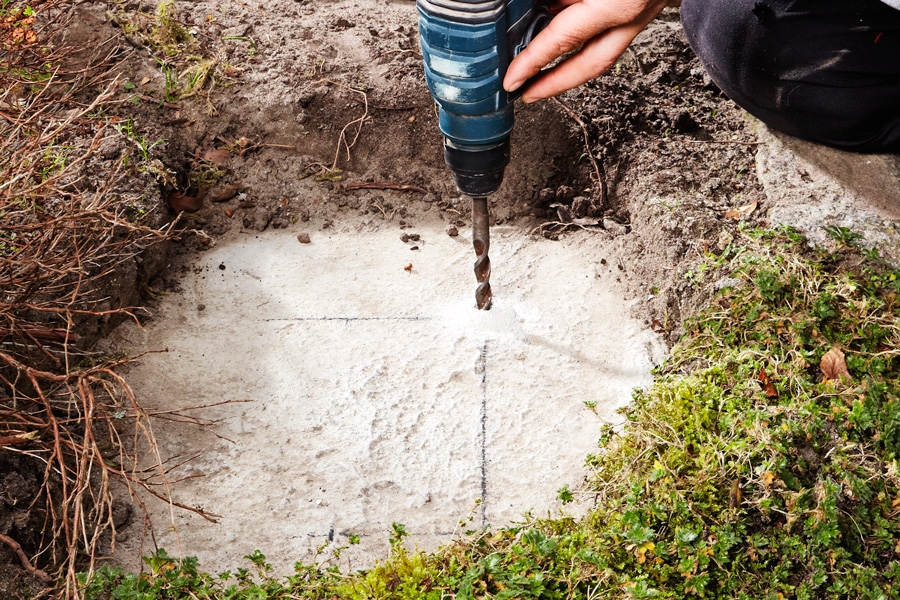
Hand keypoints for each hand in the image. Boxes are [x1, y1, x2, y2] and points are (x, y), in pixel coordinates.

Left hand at [504, 0, 675, 101]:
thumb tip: (535, 4)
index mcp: (620, 2)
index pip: (564, 39)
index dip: (533, 62)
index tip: (512, 79)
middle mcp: (635, 10)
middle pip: (591, 64)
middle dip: (556, 84)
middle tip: (528, 93)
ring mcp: (645, 7)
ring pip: (603, 43)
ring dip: (570, 59)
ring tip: (539, 66)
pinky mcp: (646, 1)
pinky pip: (611, 24)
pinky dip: (585, 31)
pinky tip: (563, 22)